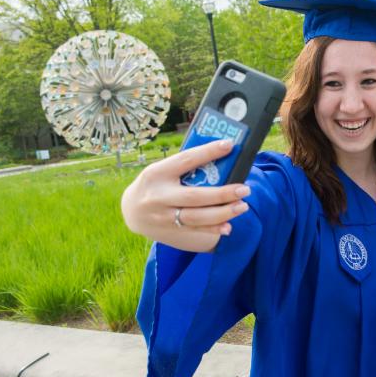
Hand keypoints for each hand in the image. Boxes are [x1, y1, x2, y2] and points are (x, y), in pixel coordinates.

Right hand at [121, 139, 251, 251]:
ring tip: (242, 206)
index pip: (185, 160)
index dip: (208, 152)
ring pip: (197, 217)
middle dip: (222, 193)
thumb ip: (184, 166)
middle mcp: (158, 196)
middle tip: (244, 189)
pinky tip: (229, 226)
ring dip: (223, 213)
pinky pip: (195, 230)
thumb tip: (220, 156)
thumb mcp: (162, 170)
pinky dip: (213, 229)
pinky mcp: (170, 230)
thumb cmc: (155, 184)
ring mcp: (163, 216)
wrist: (130, 211)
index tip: (229, 146)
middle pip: (194, 196)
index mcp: (157, 173)